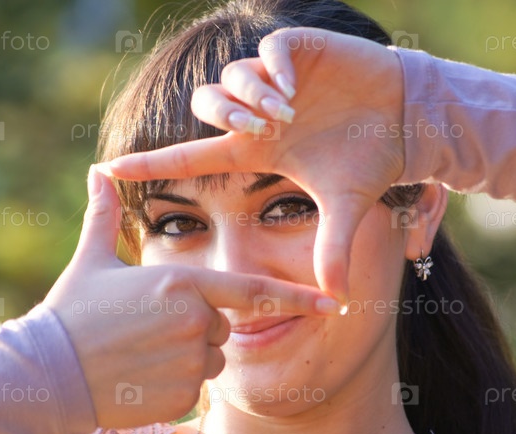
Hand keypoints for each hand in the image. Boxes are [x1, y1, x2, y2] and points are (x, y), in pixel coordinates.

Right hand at [43, 167, 339, 427]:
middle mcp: (195, 321)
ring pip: (210, 356)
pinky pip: (194, 385)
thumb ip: (105, 215)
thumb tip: (97, 169)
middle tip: (148, 327)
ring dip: (186, 354)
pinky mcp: (182, 395)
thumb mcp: (91, 260)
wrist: (46, 374)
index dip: (297, 297)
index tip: (333, 303)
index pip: (253, 290)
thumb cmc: (70, 312)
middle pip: (222, 324)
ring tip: (141, 350)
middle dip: (197, 325)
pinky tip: (139, 375)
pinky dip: (174, 382)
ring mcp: (190, 361)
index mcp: (183, 282)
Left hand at [100, 28, 406, 303]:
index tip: (109, 168)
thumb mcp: (346, 208)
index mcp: (258, 150)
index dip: (152, 162)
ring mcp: (279, 81)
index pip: (193, 157)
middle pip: (208, 106)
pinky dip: (274, 70)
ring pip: (235, 76)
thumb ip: (333, 248)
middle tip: (259, 132)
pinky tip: (293, 92)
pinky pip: (271, 51)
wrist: (406, 122)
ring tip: (283, 117)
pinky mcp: (303, 51)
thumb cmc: (369, 160)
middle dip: (224, 115)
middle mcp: (259, 115)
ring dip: (251, 97)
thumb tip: (337, 300)